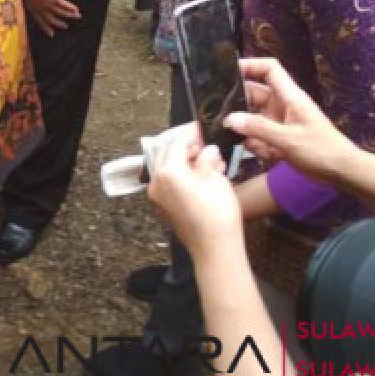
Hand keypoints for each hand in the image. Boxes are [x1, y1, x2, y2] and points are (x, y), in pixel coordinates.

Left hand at [21, 0, 79, 36]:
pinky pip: (65, 5)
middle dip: (59, 23)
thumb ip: (32, 0)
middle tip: (65, 27)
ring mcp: (49, 5)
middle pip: (51, 19)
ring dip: (69, 16)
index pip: (40, 21)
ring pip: (61, 13)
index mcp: (33, 8)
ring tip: (77, 17)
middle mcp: (41, 9)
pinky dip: (71, 8)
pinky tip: (76, 10)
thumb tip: (35, 2)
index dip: (46, 28)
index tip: (51, 34)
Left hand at [146, 123, 242, 256]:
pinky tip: (201, 175)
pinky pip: (169, 183)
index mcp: (168, 171)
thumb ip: (207, 159)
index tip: (199, 127)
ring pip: (167, 168)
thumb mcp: (216, 179)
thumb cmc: (218, 213)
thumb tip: (207, 150)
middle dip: (184, 146)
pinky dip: (181, 175)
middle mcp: (156, 182)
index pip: (176, 143)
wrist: (214, 248)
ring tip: (207, 160)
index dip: (190, 134)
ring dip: (184, 161)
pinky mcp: (162, 207)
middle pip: (166, 154)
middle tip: (203, 144)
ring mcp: (157, 196)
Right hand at [223, 58, 359, 184]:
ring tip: (244, 140)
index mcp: (289, 96)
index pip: (269, 69)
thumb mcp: (288, 139)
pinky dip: (256, 146)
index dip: (250, 65)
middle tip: (218, 114)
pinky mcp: (279, 139)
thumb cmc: (321, 150)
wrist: (342, 173)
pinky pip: (258, 137)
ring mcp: (279, 122)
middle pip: (253, 94)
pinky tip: (264, 155)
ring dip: (247, 131)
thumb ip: (258, 129)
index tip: (226, 71)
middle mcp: (282, 105)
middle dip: (238, 104)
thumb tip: (230, 119)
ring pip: (252, 119)